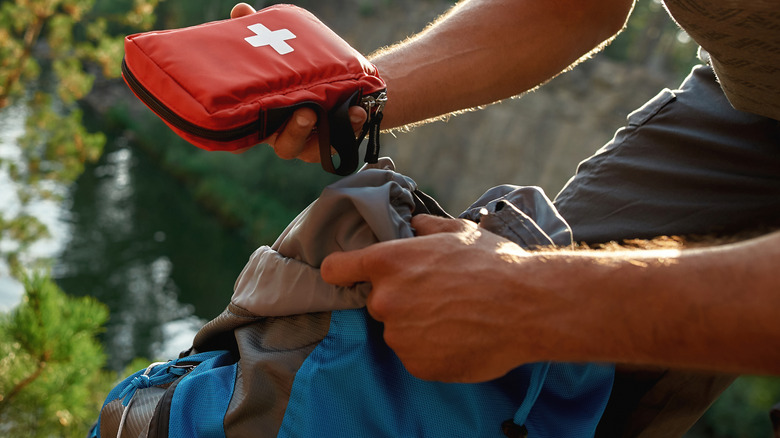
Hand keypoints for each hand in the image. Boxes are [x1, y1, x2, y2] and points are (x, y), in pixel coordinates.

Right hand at [229, 3, 367, 159]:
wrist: (339, 83)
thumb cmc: (298, 72)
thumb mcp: (280, 52)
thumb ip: (260, 35)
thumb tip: (241, 10)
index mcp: (265, 119)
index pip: (247, 135)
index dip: (242, 138)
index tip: (244, 131)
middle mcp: (286, 135)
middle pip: (285, 145)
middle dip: (295, 132)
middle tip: (306, 113)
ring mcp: (312, 141)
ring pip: (313, 148)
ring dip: (326, 131)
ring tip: (332, 111)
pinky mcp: (336, 139)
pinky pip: (343, 139)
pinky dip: (352, 125)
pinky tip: (358, 111)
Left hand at [321, 214, 534, 382]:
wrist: (529, 306)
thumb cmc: (495, 264)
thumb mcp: (459, 231)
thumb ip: (427, 228)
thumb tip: (415, 224)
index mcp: (388, 262)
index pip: (336, 269)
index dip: (343, 271)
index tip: (350, 275)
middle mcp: (385, 299)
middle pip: (378, 302)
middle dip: (401, 300)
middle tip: (438, 296)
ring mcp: (399, 336)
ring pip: (399, 331)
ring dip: (418, 327)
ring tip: (456, 317)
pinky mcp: (417, 364)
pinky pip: (416, 356)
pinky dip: (433, 350)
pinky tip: (460, 337)